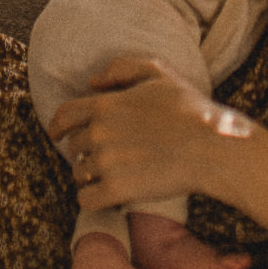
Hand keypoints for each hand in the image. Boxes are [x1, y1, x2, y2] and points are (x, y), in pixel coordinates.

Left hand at [51, 55, 267, 235]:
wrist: (210, 146)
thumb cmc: (189, 109)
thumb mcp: (158, 73)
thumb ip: (122, 69)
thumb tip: (93, 81)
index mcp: (105, 105)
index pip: (64, 116)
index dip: (57, 127)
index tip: (57, 135)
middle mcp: (99, 133)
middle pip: (74, 147)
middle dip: (86, 151)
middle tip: (108, 156)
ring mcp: (106, 163)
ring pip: (79, 174)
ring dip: (91, 175)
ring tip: (114, 174)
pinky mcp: (116, 191)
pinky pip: (85, 199)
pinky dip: (93, 198)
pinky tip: (109, 195)